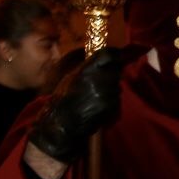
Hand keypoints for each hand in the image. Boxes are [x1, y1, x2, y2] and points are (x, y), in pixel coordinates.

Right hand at [29, 47, 130, 162]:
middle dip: (111, 74)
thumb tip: (104, 57)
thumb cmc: (62, 99)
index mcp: (86, 70)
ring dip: (111, 89)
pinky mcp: (111, 106)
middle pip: (116, 71)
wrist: (61, 123)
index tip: (117, 55)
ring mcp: (106, 93)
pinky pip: (116, 100)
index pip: (109, 55)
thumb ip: (87, 67)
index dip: (114, 54)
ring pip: (117, 86)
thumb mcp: (71, 77)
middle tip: (101, 81)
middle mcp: (99, 79)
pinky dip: (110, 101)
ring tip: (96, 96)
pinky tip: (98, 105)